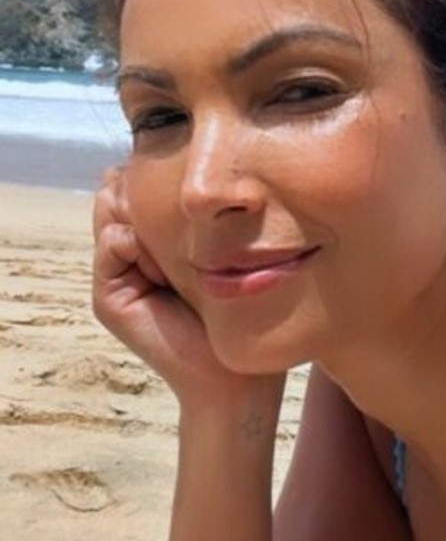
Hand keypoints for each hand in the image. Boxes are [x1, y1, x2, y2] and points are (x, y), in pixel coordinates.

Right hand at [92, 165, 279, 414]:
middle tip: (186, 214)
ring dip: (145, 214)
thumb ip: (202, 211)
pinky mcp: (110, 296)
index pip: (141, 178)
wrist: (234, 376)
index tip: (197, 185)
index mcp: (158, 235)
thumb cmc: (242, 309)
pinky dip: (137, 243)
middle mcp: (132, 249)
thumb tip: (191, 164)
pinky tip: (166, 266)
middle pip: (120, 187)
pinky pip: (111, 243)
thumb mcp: (224, 248)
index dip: (161, 170)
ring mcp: (117, 272)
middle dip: (149, 187)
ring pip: (112, 208)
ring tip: (182, 244)